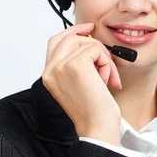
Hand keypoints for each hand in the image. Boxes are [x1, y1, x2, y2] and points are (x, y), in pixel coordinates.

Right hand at [42, 22, 121, 142]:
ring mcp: (61, 66)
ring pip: (87, 43)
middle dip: (93, 44)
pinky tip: (106, 81)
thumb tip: (89, 39)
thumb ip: (76, 62)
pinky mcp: (76, 65)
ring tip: (106, 79)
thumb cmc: (93, 111)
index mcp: (49, 74)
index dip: (73, 31)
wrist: (97, 127)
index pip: (55, 41)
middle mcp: (51, 70)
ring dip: (103, 59)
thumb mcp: (79, 83)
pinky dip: (106, 63)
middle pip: (70, 37)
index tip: (89, 29)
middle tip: (106, 59)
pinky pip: (96, 49)